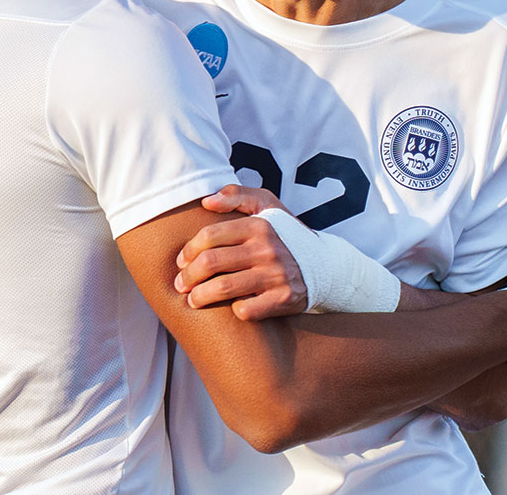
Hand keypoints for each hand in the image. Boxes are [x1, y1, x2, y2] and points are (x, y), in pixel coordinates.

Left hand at [174, 186, 306, 319]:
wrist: (326, 265)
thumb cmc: (286, 236)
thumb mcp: (268, 206)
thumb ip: (237, 196)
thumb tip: (207, 202)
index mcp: (259, 225)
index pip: (210, 236)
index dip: (189, 250)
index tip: (182, 261)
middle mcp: (267, 248)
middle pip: (211, 263)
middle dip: (188, 276)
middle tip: (181, 284)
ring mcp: (276, 275)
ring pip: (223, 288)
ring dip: (200, 296)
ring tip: (193, 299)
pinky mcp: (283, 299)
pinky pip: (246, 310)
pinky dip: (233, 311)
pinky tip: (229, 308)